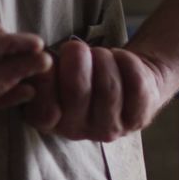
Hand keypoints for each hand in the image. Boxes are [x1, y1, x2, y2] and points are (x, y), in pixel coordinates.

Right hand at [22, 40, 169, 141]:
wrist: (119, 80)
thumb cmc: (78, 75)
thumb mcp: (52, 72)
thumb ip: (41, 70)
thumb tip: (44, 65)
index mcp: (49, 122)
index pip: (42, 110)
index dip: (45, 78)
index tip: (48, 58)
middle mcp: (77, 132)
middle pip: (77, 92)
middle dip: (77, 59)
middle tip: (76, 47)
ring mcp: (109, 129)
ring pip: (108, 88)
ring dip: (103, 59)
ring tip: (100, 54)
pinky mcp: (137, 118)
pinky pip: (135, 85)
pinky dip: (127, 62)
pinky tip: (120, 59)